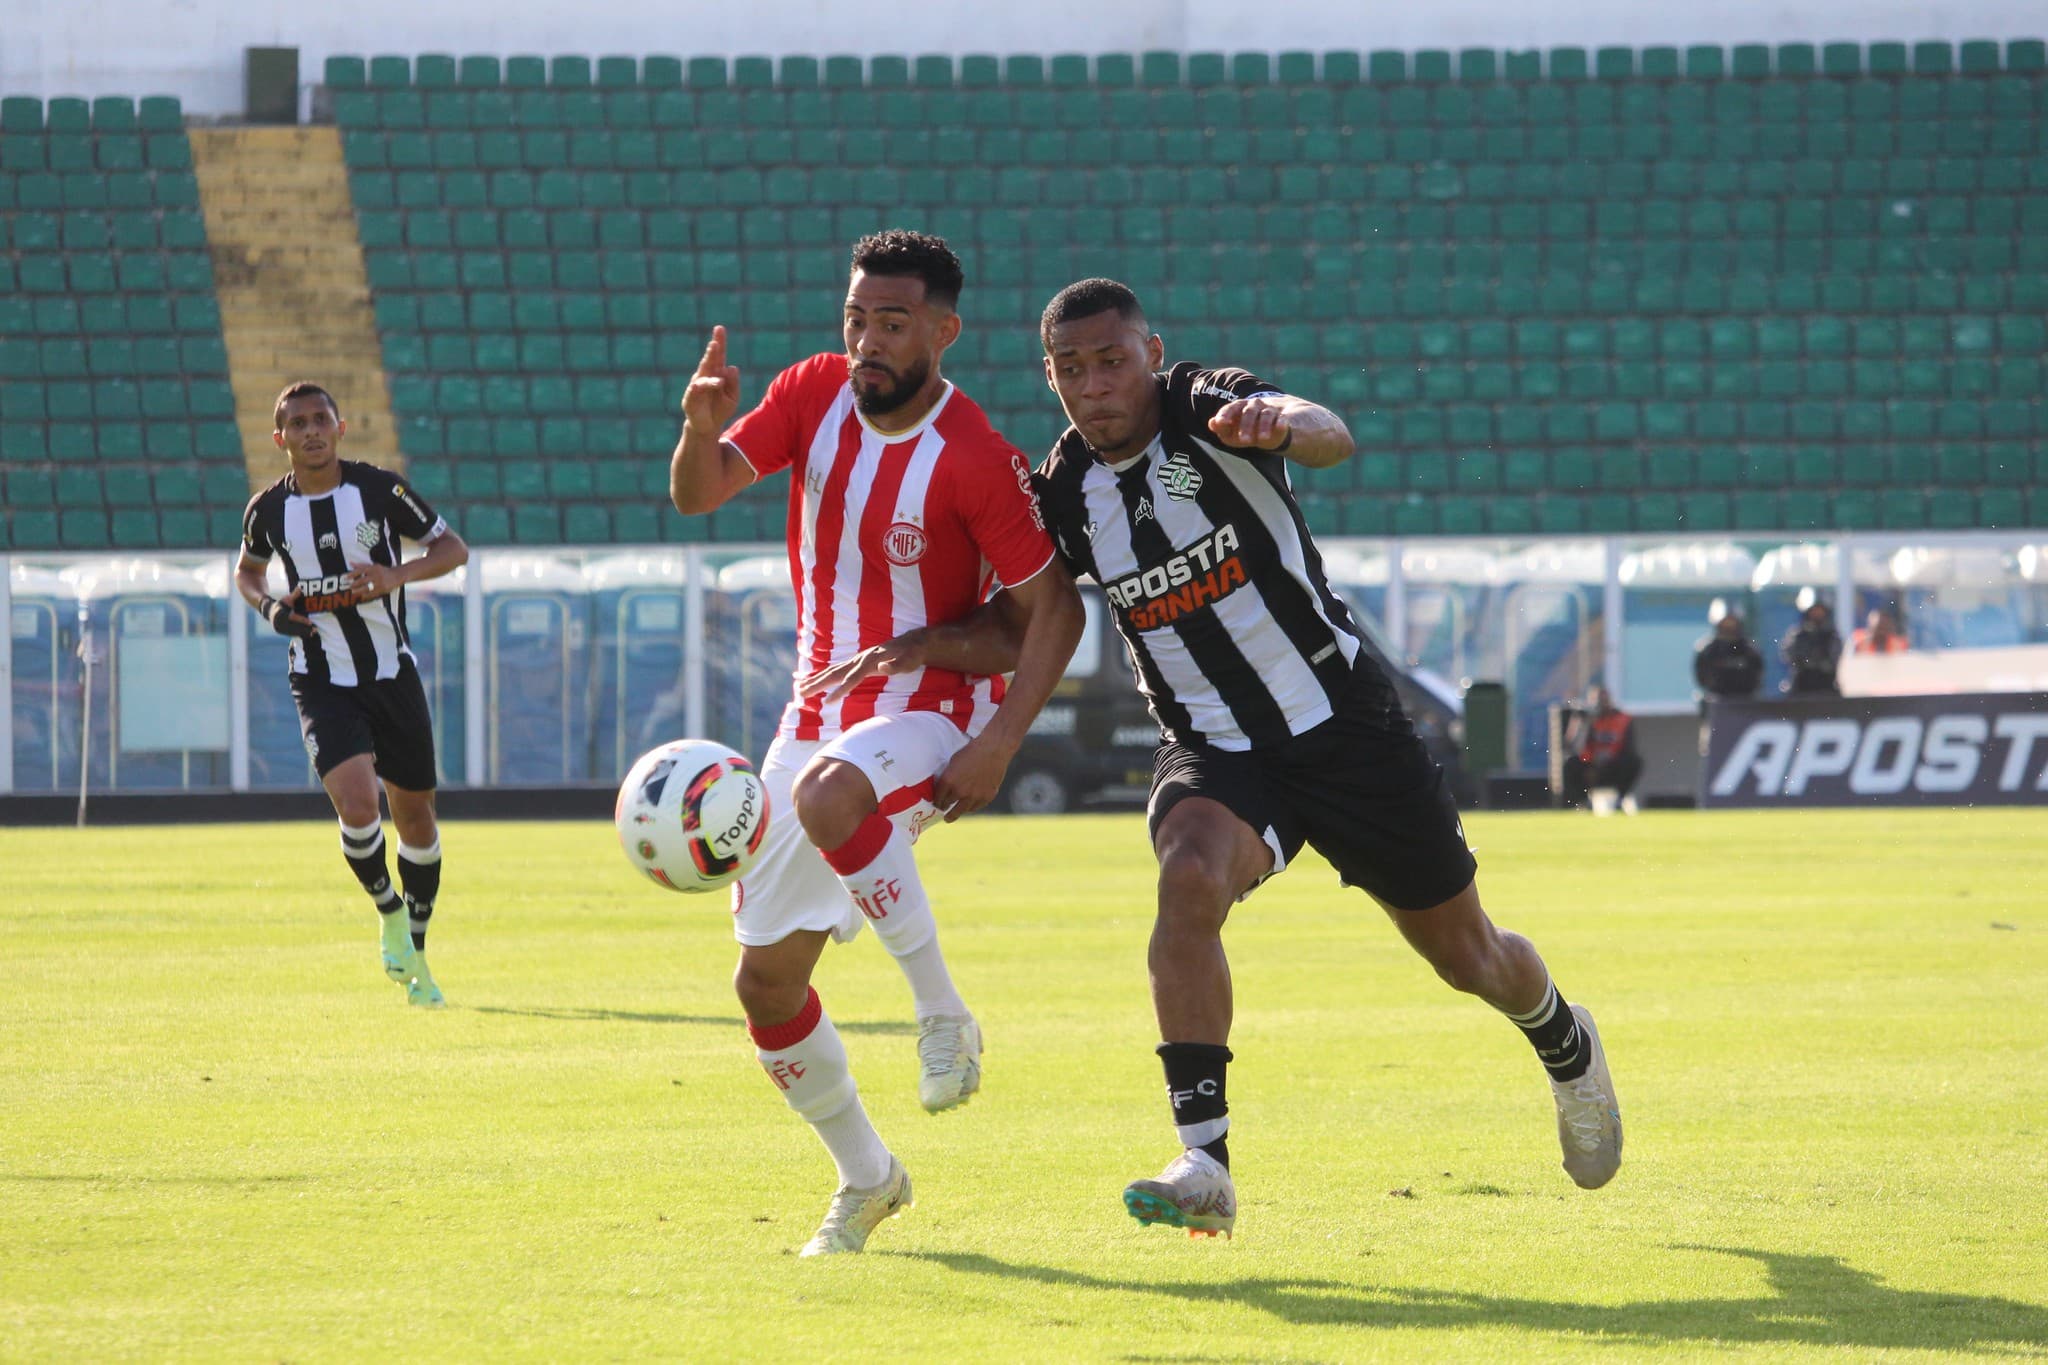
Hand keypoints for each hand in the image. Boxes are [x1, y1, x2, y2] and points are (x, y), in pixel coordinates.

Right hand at [262, 592, 316, 639]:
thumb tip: (300, 588)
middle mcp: (278, 622)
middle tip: (315, 629)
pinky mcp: (280, 632)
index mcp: (280, 613)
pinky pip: (291, 634)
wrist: (269, 611)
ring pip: (292, 632)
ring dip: (303, 632)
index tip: (310, 622)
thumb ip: (294, 595)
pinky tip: (308, 634)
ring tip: (313, 632)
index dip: (301, 620)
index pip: (293, 618)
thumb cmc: (281, 604)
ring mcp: (278, 628)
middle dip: (304, 628)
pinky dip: (299, 634)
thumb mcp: (286, 599)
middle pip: (294, 626)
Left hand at [344, 563, 405, 601]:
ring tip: (353, 593)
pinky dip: (366, 596)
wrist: (397, 575)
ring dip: (359, 591)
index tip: (346, 577)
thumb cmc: (383, 570)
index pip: (360, 570)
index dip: (352, 574)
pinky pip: (372, 594)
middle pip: (362, 580)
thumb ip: (362, 565)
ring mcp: (379, 583)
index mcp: (373, 568)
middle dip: (354, 585)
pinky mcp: (382, 589)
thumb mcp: (373, 566)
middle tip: (349, 587)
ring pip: (366, 588)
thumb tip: (351, 563)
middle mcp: (376, 575)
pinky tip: (361, 597)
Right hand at [681, 325, 741, 433]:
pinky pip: (695, 390)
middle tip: (715, 343)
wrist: (708, 426)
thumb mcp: (733, 397)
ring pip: (703, 375)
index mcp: (717, 373)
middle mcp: (706, 376)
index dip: (719, 342)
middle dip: (712, 352)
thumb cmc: (721, 408)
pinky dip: (700, 386)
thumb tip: (731, 367)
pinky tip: (703, 384)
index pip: (719, 355)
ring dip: (709, 375)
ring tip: (720, 379)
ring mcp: (697, 386)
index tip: (719, 328)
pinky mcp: (690, 398)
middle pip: (709, 361)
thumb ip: (734, 383)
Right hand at [797, 632, 929, 702]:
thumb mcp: (909, 662)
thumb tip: (882, 667)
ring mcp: (857, 660)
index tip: (827, 702)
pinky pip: (836, 670)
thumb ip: (896, 666)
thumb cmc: (911, 656)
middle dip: (817, 684)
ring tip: (799, 689)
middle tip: (800, 693)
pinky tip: (814, 680)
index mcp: (870, 661)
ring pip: (832, 670)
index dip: (840, 690)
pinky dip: (823, 675)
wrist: (913, 643)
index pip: (852, 678)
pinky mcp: (857, 662)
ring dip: (815, 680)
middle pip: (835, 673)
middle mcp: (860, 659)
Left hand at [932, 730, 1017, 821]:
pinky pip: (975, 807)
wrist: (994, 749)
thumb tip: (943, 787)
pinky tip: (968, 807)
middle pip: (948, 806)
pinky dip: (971, 807)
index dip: (936, 802)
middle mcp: (960, 791)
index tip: (937, 805)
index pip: (938, 798)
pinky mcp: (986, 797)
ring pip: (962, 810)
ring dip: (957, 813)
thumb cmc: (972, 751)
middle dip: (944, 810)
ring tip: (953, 815)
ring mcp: (974, 796)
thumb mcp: (953, 762)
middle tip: (944, 814)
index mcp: (948, 781)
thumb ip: (948, 776)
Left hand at [1208, 395, 1292, 450]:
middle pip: (1249, 412)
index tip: (1220, 423)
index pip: (1231, 408)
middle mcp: (1254, 406)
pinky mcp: (1282, 418)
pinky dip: (1281, 423)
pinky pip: (1282, 418)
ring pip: (1266, 415)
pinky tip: (1281, 427)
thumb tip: (1211, 423)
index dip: (1225, 415)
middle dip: (1246, 426)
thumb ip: (1222, 429)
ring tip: (1262, 440)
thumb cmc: (1247, 430)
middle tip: (1244, 441)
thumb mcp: (1233, 432)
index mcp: (1239, 408)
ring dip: (1263, 427)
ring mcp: (1269, 410)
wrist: (1273, 426)